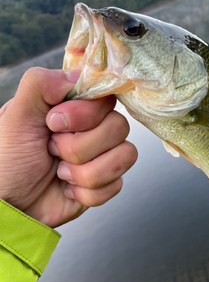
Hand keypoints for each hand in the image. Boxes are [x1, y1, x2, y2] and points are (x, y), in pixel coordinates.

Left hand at [0, 67, 136, 227]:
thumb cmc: (6, 160)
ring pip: (124, 156)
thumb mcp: (15, 115)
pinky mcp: (105, 183)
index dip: (86, 114)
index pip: (105, 98)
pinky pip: (116, 185)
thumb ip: (42, 83)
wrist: (8, 206)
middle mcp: (92, 129)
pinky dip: (86, 192)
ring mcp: (102, 156)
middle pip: (119, 127)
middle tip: (51, 151)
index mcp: (73, 108)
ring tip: (59, 173)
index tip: (54, 124)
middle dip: (79, 147)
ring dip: (85, 172)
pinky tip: (67, 189)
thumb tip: (80, 75)